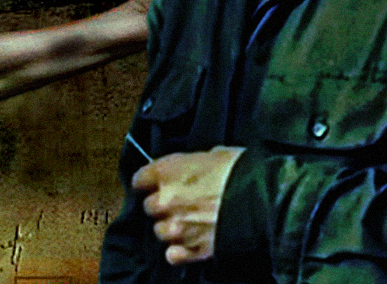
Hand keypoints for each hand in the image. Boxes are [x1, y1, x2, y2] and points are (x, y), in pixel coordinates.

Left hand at [132, 146, 244, 265]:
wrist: (268, 198)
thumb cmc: (244, 171)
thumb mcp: (218, 153)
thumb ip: (197, 162)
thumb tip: (199, 165)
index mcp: (168, 172)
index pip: (140, 179)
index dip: (148, 182)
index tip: (152, 183)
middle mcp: (167, 200)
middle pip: (149, 207)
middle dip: (162, 206)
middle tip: (180, 203)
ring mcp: (179, 227)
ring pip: (160, 231)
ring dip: (172, 228)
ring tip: (189, 224)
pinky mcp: (195, 248)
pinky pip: (174, 255)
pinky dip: (178, 252)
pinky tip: (187, 246)